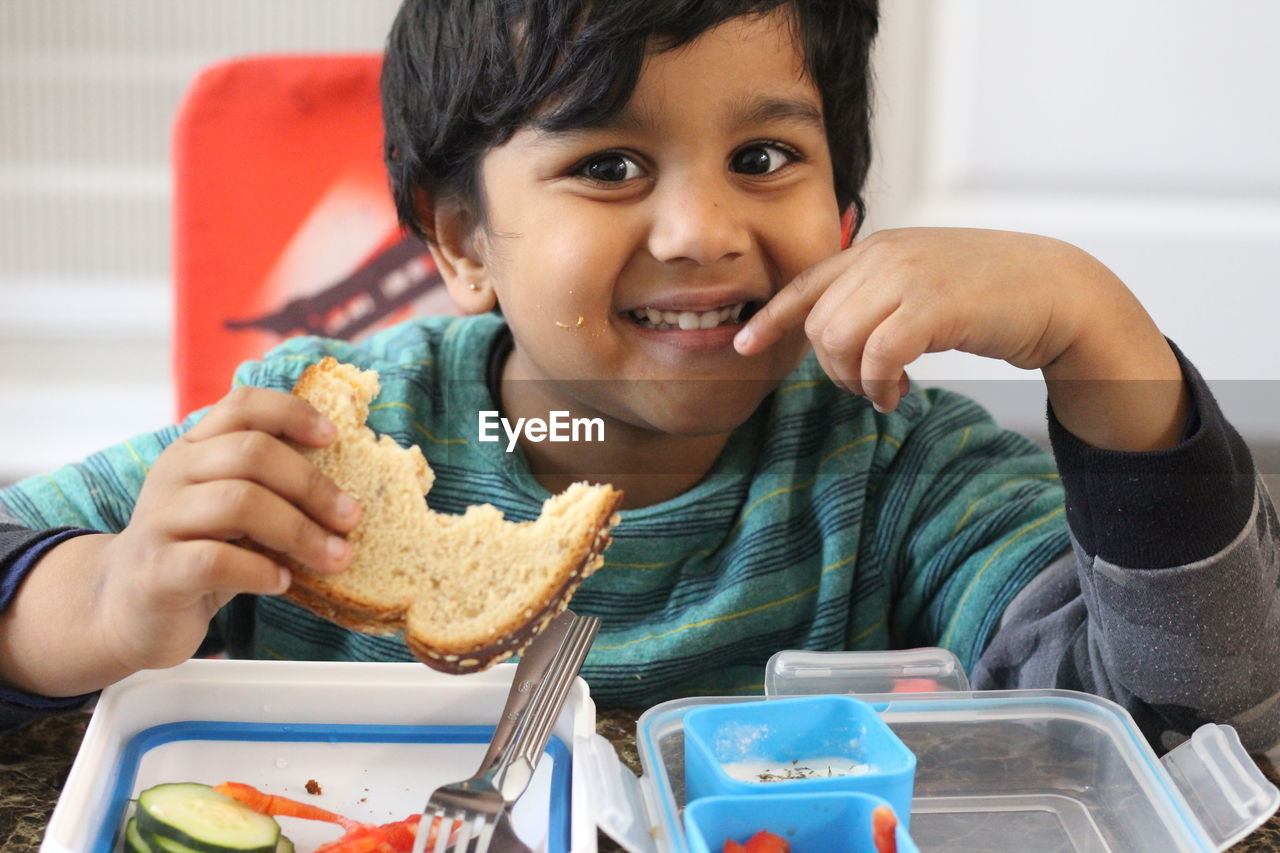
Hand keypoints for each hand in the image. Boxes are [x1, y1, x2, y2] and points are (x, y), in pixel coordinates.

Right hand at [95, 386, 360, 672]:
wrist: (129, 609)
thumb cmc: (198, 551)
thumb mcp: (232, 509)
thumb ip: (270, 486)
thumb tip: (348, 484)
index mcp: (194, 449)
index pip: (242, 404)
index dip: (292, 412)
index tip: (333, 437)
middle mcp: (174, 475)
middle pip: (252, 453)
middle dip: (313, 486)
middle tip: (351, 518)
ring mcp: (160, 521)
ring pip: (238, 503)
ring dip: (300, 531)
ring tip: (334, 557)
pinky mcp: (158, 570)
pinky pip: (216, 559)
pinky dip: (260, 571)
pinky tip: (283, 582)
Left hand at [735, 227, 1187, 448]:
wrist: (1059, 290)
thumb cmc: (992, 293)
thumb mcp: (923, 282)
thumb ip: (879, 296)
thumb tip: (836, 336)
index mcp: (879, 248)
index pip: (807, 283)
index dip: (772, 318)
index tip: (745, 345)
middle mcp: (887, 255)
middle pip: (820, 324)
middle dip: (831, 367)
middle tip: (865, 387)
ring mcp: (910, 277)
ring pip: (841, 341)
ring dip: (855, 380)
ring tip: (884, 390)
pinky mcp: (934, 306)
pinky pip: (878, 356)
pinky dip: (880, 384)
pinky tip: (899, 393)